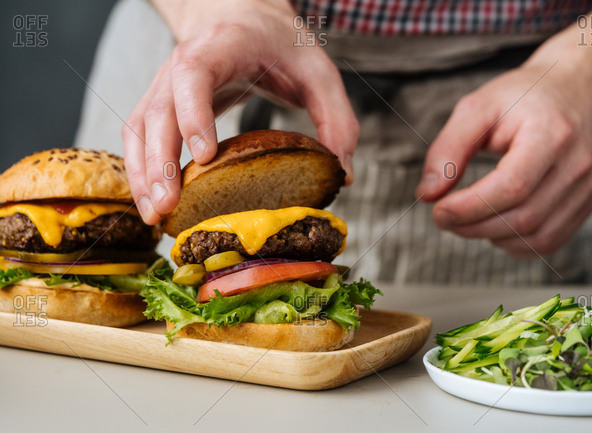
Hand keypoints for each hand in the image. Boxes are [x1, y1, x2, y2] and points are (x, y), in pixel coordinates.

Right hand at [123, 0, 357, 223]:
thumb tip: (342, 174)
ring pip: (141, 129)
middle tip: (169, 206)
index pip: (194, 74)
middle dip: (160, 162)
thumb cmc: (279, 44)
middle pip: (158, 111)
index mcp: (223, 46)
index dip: (194, 114)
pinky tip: (152, 205)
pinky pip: (139, 138)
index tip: (204, 156)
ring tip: (154, 217)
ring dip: (143, 175)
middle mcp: (183, 64)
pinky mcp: (161, 105)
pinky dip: (140, 172)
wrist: (241, 18)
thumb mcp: (318, 72)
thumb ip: (336, 118)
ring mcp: (166, 85)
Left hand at [416, 63, 591, 256]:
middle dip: (473, 225)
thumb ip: (448, 149)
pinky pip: (547, 242)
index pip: (512, 186)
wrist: (577, 91)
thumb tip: (428, 194)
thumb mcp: (477, 108)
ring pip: (535, 237)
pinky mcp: (585, 205)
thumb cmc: (524, 97)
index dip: (471, 207)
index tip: (438, 210)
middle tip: (443, 216)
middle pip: (522, 218)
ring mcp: (585, 189)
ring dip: (490, 236)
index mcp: (551, 134)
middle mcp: (576, 165)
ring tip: (466, 218)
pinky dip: (513, 243)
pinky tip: (494, 224)